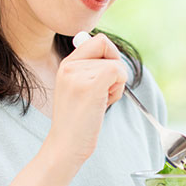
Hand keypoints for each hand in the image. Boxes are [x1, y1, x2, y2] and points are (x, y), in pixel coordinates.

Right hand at [43, 33, 127, 165]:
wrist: (66, 145)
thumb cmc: (78, 121)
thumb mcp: (79, 88)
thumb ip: (92, 69)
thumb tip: (110, 50)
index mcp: (67, 64)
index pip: (99, 40)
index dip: (111, 55)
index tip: (108, 75)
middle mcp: (70, 65)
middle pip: (109, 48)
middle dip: (115, 69)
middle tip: (104, 91)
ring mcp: (78, 74)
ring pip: (116, 64)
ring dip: (117, 85)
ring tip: (100, 102)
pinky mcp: (90, 85)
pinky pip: (118, 72)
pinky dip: (119, 87)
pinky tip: (105, 102)